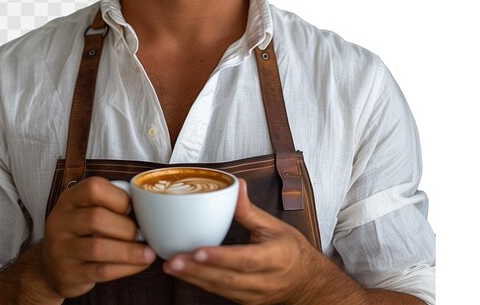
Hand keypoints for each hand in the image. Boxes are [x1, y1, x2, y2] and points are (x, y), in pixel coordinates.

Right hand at [41, 176, 155, 297]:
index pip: (94, 188)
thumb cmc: (80, 230)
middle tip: (142, 234)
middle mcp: (61, 221)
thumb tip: (147, 206)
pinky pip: (100, 271)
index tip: (133, 208)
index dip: (119, 197)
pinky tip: (139, 264)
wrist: (52, 265)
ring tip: (148, 253)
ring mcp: (61, 248)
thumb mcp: (86, 208)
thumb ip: (109, 202)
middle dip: (126, 228)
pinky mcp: (69, 273)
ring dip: (129, 251)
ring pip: (98, 247)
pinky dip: (125, 268)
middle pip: (97, 218)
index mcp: (70, 198)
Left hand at [163, 178, 320, 303]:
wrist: (308, 283)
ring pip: (221, 288)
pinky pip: (221, 293)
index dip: (220, 257)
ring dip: (195, 278)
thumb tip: (236, 186)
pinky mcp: (245, 301)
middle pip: (227, 278)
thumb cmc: (291, 251)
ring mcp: (254, 295)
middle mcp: (264, 280)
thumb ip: (250, 210)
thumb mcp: (275, 226)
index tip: (198, 251)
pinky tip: (185, 273)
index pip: (245, 260)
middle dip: (197, 270)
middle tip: (172, 260)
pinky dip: (202, 283)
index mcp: (275, 257)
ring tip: (171, 266)